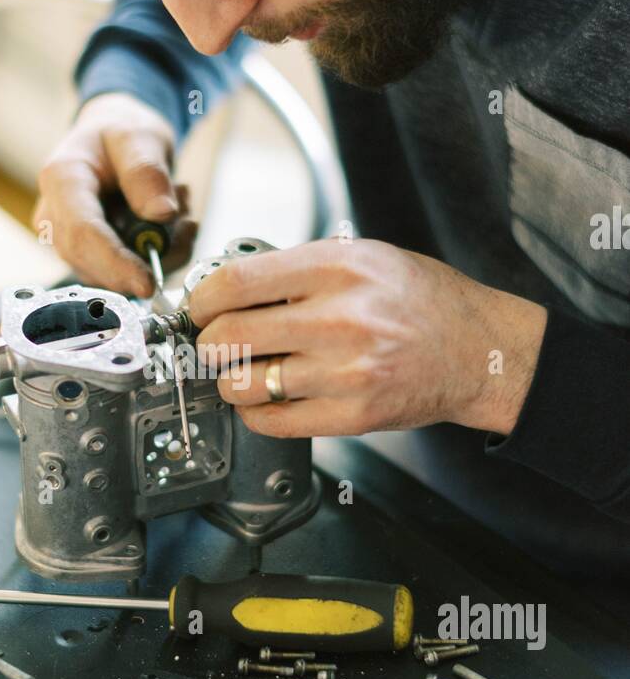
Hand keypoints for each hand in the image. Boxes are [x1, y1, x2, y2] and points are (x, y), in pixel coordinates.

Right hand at [33, 92, 197, 296]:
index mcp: (61, 178)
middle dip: (144, 259)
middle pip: (90, 262)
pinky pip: (121, 271)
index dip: (114, 264)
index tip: (147, 283)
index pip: (81, 233)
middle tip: (187, 225)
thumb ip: (148, 171)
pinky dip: (154, 254)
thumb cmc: (121, 132)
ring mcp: (68, 237)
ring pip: (109, 273)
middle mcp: (54, 214)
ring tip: (179, 207)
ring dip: (156, 253)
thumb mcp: (140, 136)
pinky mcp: (87, 253)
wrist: (113, 137)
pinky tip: (169, 222)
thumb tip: (162, 214)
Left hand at [190, 238, 546, 438]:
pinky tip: (265, 397)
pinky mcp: (352, 415)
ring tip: (243, 370)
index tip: (199, 306)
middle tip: (214, 342)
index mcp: (338, 269)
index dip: (203, 297)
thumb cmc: (420, 300)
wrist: (478, 350)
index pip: (238, 281)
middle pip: (231, 335)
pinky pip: (273, 421)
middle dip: (209, 341)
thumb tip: (230, 286)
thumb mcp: (364, 257)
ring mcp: (346, 372)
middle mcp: (340, 319)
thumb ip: (300, 269)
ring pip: (244, 383)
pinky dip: (254, 411)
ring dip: (230, 379)